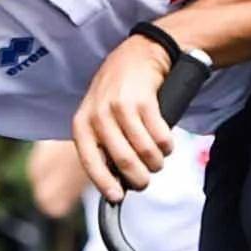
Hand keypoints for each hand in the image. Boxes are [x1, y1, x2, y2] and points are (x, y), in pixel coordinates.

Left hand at [70, 36, 177, 200]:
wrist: (139, 54)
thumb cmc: (118, 92)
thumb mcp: (99, 115)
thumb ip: (103, 144)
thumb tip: (115, 181)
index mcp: (83, 123)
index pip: (90, 160)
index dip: (104, 183)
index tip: (117, 197)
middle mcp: (98, 115)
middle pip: (123, 160)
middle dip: (140, 177)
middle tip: (147, 179)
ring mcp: (120, 106)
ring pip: (144, 151)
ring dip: (157, 161)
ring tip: (158, 158)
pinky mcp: (144, 100)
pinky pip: (161, 136)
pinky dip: (167, 145)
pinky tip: (166, 142)